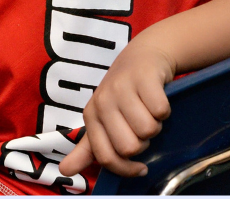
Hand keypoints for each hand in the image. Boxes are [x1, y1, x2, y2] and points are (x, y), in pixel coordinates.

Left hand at [58, 38, 174, 178]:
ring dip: (155, 125)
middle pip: (130, 147)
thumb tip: (64, 171)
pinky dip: (164, 110)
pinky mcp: (144, 79)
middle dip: (143, 142)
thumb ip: (86, 149)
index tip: (140, 168)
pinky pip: (161, 111)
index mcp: (91, 116)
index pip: (106, 156)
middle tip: (141, 125)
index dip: (126, 169)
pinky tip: (157, 100)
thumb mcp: (100, 119)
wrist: (142, 58)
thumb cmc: (122, 95)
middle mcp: (103, 102)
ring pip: (148, 130)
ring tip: (148, 111)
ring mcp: (122, 88)